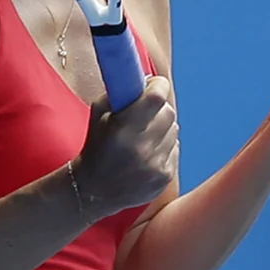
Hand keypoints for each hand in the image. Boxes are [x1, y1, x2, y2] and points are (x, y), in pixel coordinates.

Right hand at [73, 76, 178, 220]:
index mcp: (123, 129)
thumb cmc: (96, 146)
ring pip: (174, 130)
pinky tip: (148, 153)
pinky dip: (165, 146)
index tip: (154, 84)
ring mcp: (155, 165)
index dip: (158, 86)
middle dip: (159, 107)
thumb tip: (148, 79)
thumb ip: (121, 93)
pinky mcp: (165, 177)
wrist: (94, 190)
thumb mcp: (98, 114)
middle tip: (147, 110)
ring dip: (163, 127)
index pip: (156, 97)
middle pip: (169, 112)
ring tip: (145, 135)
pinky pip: (175, 148)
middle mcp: (142, 148)